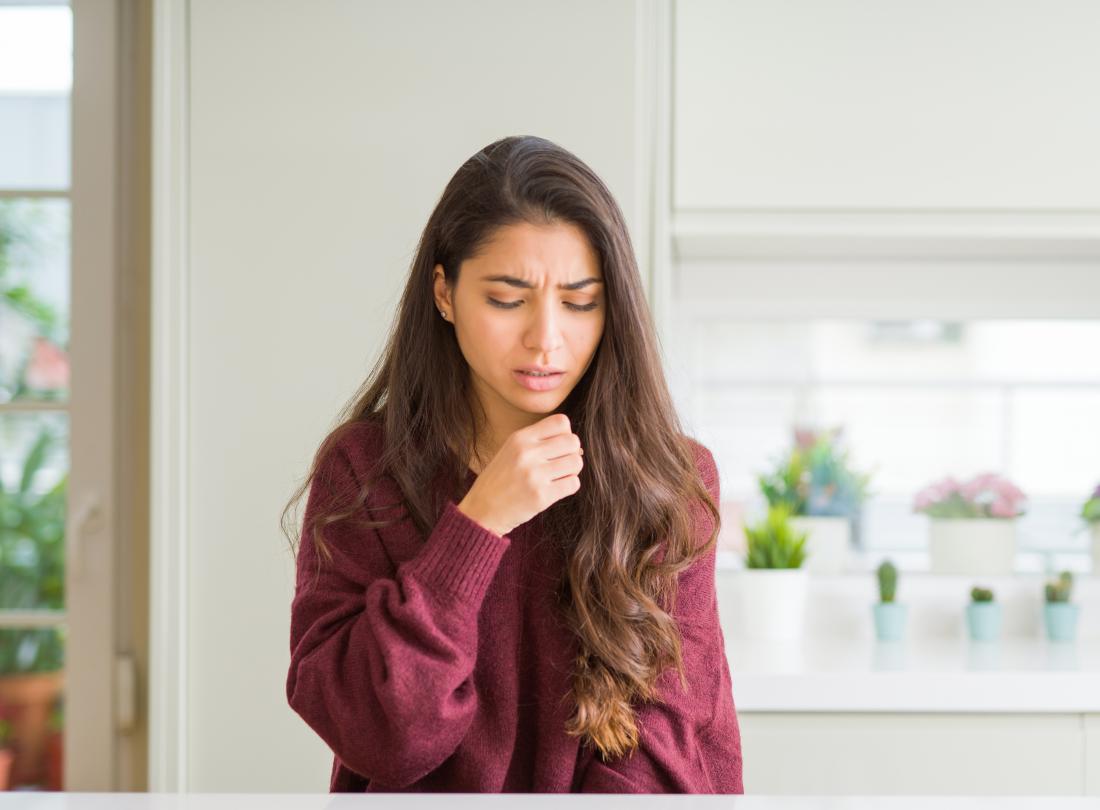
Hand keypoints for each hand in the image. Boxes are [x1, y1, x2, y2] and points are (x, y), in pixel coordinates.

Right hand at [457, 413, 582, 535]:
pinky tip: (556, 489)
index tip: (558, 447)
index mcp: (520, 438)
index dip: (566, 434)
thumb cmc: (501, 479)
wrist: (483, 510)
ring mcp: (534, 475)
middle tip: (561, 464)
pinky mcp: (541, 496)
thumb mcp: (511, 449)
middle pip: (573, 442)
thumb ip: (538, 441)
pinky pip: (573, 484)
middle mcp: (527, 453)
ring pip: (576, 462)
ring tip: (558, 477)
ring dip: (572, 471)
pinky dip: (569, 486)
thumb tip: (574, 442)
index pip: (561, 422)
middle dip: (572, 453)